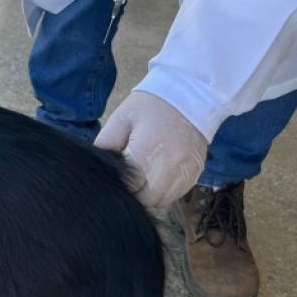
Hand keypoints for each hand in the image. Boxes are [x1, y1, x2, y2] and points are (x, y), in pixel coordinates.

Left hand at [95, 91, 207, 208]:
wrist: (189, 96)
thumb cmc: (149, 107)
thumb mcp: (120, 119)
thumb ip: (106, 144)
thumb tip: (100, 167)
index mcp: (147, 152)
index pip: (131, 186)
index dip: (122, 184)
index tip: (119, 175)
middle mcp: (170, 166)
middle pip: (148, 199)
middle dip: (136, 192)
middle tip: (131, 176)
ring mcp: (186, 171)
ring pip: (163, 200)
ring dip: (151, 193)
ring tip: (145, 175)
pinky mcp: (196, 173)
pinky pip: (178, 194)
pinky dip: (166, 190)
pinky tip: (160, 174)